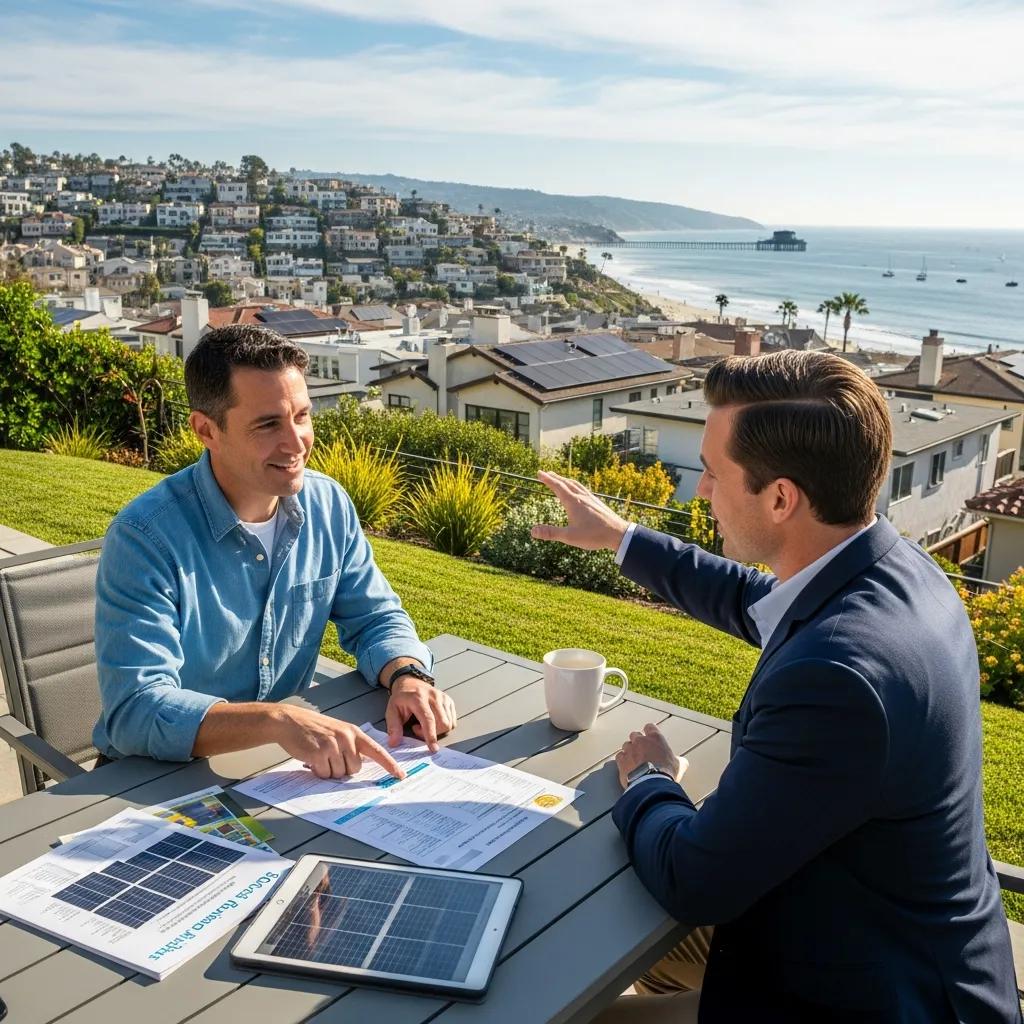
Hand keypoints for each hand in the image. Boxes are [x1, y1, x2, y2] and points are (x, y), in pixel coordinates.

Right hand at [272, 704, 403, 780]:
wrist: (291, 721)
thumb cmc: (314, 729)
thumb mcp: (338, 731)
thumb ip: (351, 745)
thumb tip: (358, 767)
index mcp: (354, 732)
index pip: (376, 751)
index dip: (389, 764)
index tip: (400, 775)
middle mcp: (346, 738)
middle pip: (355, 769)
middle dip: (343, 769)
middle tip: (330, 757)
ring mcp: (333, 745)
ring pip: (339, 774)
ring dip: (329, 770)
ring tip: (320, 755)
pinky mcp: (319, 754)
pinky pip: (324, 774)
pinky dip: (318, 771)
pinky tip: (312, 758)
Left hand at [386, 678, 456, 752]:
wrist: (410, 683)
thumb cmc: (401, 698)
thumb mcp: (391, 710)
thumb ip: (393, 727)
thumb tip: (394, 743)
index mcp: (418, 698)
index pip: (428, 719)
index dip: (431, 735)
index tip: (433, 748)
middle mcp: (433, 696)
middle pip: (442, 723)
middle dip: (433, 733)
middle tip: (418, 729)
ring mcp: (443, 697)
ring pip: (449, 723)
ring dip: (438, 730)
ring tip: (424, 724)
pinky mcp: (449, 700)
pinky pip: (452, 720)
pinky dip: (443, 725)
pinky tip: (433, 720)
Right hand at [530, 471, 629, 550]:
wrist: (618, 533)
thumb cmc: (594, 536)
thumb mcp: (570, 537)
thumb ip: (551, 533)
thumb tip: (532, 531)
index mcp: (573, 502)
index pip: (557, 486)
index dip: (547, 479)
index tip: (539, 473)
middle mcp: (581, 497)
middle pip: (566, 482)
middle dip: (554, 477)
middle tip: (545, 473)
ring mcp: (590, 498)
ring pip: (575, 484)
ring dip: (565, 480)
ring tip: (559, 479)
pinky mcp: (597, 502)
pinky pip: (583, 489)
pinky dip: (575, 485)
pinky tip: (578, 490)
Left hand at [615, 723, 686, 788]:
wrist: (652, 784)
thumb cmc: (666, 772)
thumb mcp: (679, 765)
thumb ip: (679, 759)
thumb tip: (682, 761)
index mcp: (655, 738)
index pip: (649, 727)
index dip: (649, 732)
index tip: (650, 738)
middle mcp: (640, 740)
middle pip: (635, 735)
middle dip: (637, 742)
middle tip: (642, 751)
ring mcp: (629, 749)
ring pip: (626, 745)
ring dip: (629, 751)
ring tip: (634, 760)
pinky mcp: (621, 760)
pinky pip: (619, 756)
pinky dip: (622, 760)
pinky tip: (627, 767)